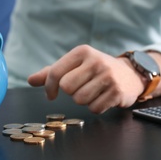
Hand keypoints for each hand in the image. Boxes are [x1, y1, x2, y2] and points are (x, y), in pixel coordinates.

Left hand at [28, 45, 145, 113]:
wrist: (130, 74)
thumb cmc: (96, 69)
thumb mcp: (75, 65)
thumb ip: (52, 72)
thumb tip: (30, 80)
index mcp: (82, 52)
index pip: (56, 72)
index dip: (49, 86)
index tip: (51, 94)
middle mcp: (96, 61)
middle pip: (67, 88)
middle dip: (71, 92)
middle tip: (81, 87)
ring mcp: (108, 76)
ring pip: (80, 99)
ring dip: (84, 100)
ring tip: (93, 91)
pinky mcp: (117, 92)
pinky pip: (94, 108)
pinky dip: (95, 107)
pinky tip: (102, 97)